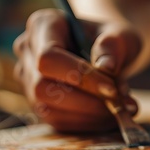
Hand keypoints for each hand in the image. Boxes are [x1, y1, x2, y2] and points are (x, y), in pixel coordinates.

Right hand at [13, 9, 141, 132]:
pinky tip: (111, 117)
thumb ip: (114, 46)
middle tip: (121, 104)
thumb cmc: (112, 41)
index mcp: (42, 25)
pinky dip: (87, 123)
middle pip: (42, 86)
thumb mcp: (121, 35)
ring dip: (89, 116)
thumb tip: (106, 67)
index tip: (112, 89)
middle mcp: (28, 52)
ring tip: (122, 110)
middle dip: (86, 102)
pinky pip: (58, 121)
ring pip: (48, 109)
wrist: (107, 54)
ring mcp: (29, 80)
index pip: (49, 57)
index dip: (79, 76)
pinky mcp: (39, 104)